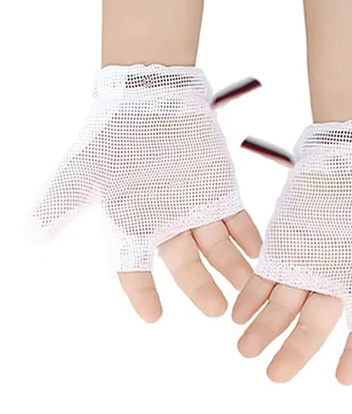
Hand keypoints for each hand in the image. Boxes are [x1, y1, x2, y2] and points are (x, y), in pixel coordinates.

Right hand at [28, 64, 262, 321]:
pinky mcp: (221, 190)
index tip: (154, 317)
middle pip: (186, 264)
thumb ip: (62, 202)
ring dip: (232, 267)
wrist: (152, 96)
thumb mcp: (84, 168)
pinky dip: (248, 235)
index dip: (142, 293)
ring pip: (216, 246)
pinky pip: (237, 218)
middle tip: (216, 310)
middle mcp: (167, 221)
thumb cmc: (116, 132)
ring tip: (248, 289)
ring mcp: (197, 207)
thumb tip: (31, 236)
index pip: (135, 267)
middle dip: (200, 287)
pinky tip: (258, 251)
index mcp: (135, 222)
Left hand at [235, 119, 351, 383]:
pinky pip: (266, 277)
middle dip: (294, 350)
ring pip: (283, 306)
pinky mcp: (283, 245)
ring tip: (244, 350)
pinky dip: (252, 295)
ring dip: (263, 329)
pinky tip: (239, 313)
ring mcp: (306, 263)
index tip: (342, 378)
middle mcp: (336, 278)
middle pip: (314, 325)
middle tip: (274, 376)